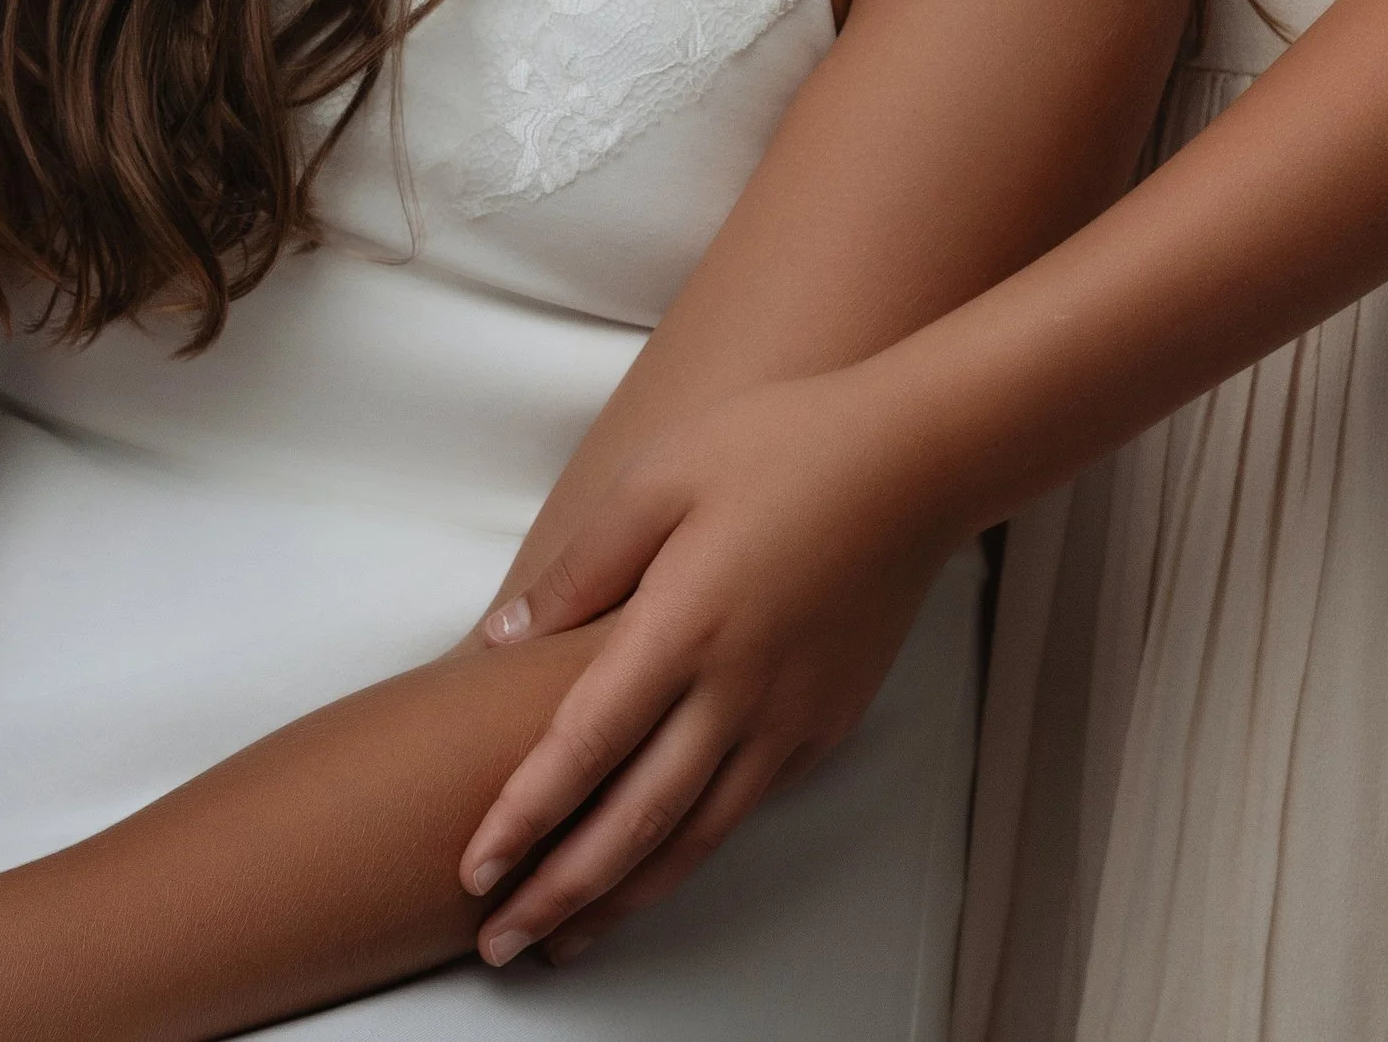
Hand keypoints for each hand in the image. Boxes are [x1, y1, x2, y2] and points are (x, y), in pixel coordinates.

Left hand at [460, 363, 965, 964]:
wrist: (913, 462)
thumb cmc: (784, 444)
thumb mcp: (662, 475)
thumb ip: (583, 566)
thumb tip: (506, 637)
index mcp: (684, 624)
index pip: (585, 746)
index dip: (525, 816)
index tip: (474, 866)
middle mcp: (736, 691)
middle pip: (634, 822)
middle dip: (559, 893)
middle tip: (500, 943)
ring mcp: (787, 718)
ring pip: (694, 838)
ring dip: (624, 898)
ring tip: (566, 937)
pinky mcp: (826, 725)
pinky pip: (748, 807)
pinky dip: (693, 852)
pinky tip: (659, 866)